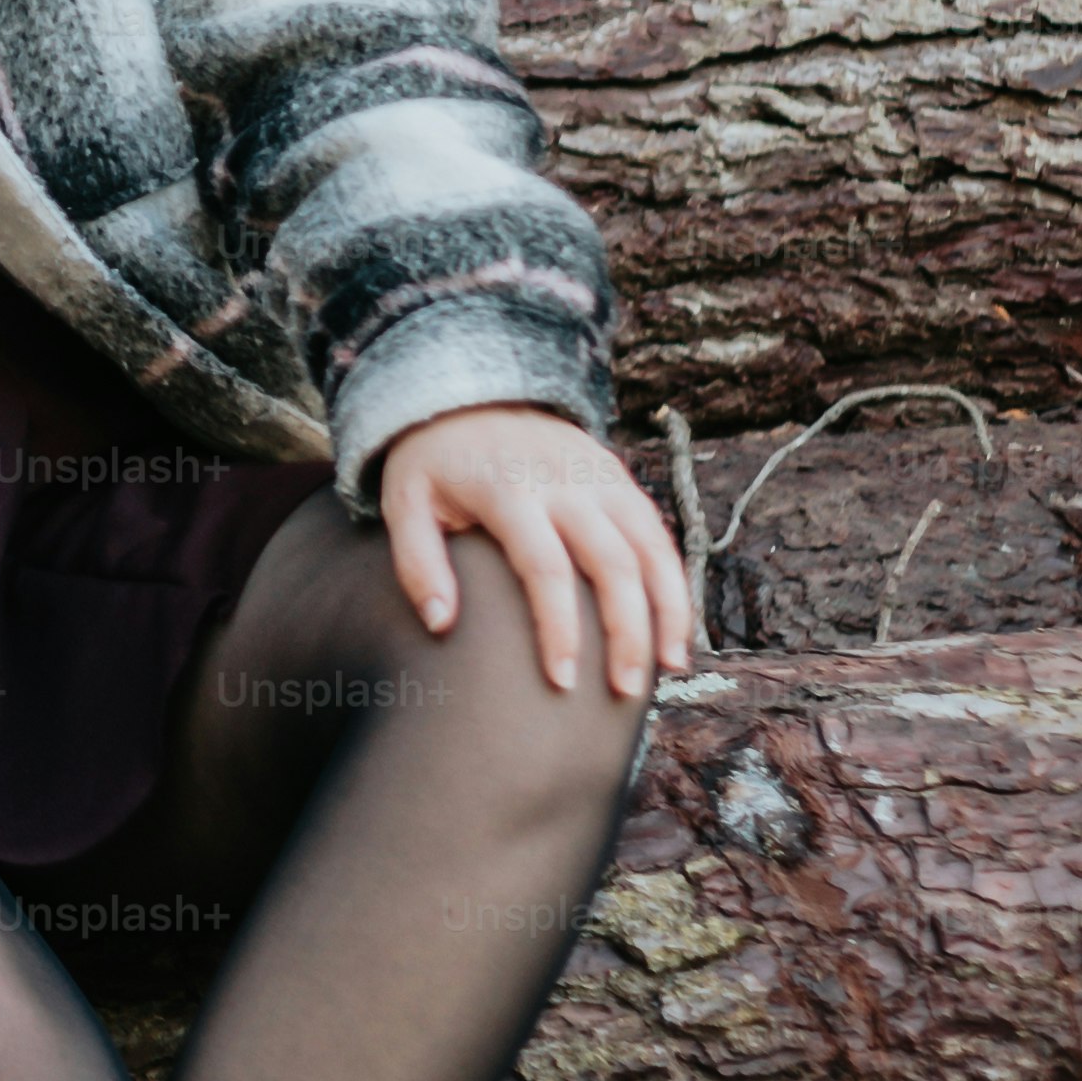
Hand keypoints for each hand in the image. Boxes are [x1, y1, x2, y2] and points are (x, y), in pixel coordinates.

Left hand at [376, 404, 696, 699]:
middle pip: (612, 563)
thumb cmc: (433, 462)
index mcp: (509, 490)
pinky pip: (658, 532)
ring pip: (650, 547)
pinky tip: (676, 625)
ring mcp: (599, 474)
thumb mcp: (404, 502)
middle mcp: (564, 481)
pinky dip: (675, 579)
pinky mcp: (618, 474)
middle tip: (624, 692)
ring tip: (669, 668)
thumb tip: (442, 625)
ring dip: (668, 609)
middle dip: (626, 633)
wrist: (467, 388)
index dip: (558, 630)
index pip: (545, 568)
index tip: (562, 683)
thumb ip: (418, 563)